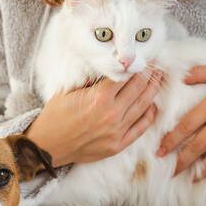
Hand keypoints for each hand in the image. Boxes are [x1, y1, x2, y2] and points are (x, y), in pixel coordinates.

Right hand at [26, 71, 163, 166]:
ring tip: (159, 81)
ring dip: (153, 92)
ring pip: (143, 106)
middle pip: (138, 89)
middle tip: (156, 67)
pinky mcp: (118, 145)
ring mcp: (116, 131)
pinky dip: (149, 116)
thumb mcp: (69, 90)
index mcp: (99, 97)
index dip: (134, 66)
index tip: (141, 59)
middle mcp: (111, 113)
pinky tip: (153, 106)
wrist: (47, 146)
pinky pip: (140, 128)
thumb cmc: (55, 116)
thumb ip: (90, 79)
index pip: (125, 76)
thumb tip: (108, 67)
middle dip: (148, 76)